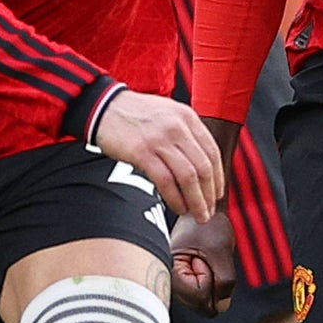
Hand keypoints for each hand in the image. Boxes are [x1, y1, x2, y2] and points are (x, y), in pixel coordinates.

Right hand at [95, 90, 224, 219]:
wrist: (104, 107)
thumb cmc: (136, 114)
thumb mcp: (169, 114)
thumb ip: (186, 134)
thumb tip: (202, 165)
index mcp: (187, 118)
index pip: (212, 152)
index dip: (218, 177)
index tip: (217, 194)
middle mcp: (178, 127)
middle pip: (203, 167)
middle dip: (209, 194)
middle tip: (209, 211)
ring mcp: (160, 140)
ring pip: (188, 177)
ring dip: (196, 201)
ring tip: (198, 215)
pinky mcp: (141, 152)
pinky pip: (165, 181)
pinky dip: (175, 198)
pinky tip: (178, 208)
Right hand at [166, 207, 241, 315]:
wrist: (200, 211)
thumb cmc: (208, 226)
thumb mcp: (221, 251)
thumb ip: (225, 281)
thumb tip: (221, 307)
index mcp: (169, 272)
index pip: (200, 298)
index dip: (211, 277)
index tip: (201, 256)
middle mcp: (167, 283)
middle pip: (202, 305)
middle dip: (210, 283)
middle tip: (201, 258)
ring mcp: (175, 286)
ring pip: (204, 302)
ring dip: (210, 282)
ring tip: (200, 258)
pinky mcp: (183, 285)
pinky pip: (205, 295)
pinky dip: (210, 281)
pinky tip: (200, 263)